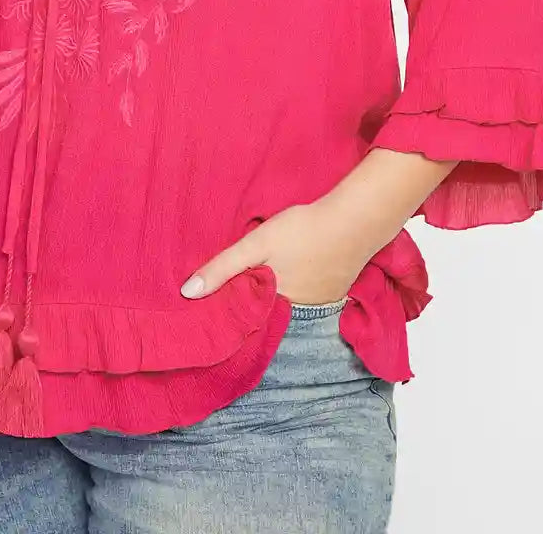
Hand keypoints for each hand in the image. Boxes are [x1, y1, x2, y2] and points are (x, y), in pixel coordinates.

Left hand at [179, 198, 366, 303]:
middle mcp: (298, 315)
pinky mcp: (334, 294)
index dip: (228, 315)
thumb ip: (223, 268)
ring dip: (274, 300)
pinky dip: (296, 292)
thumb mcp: (256, 245)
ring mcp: (319, 307)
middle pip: (267, 316)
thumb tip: (187, 293)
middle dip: (250, 309)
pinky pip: (307, 299)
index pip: (245, 322)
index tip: (208, 312)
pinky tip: (291, 276)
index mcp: (275, 307)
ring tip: (256, 286)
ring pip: (287, 308)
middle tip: (230, 296)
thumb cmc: (302, 231)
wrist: (354, 221)